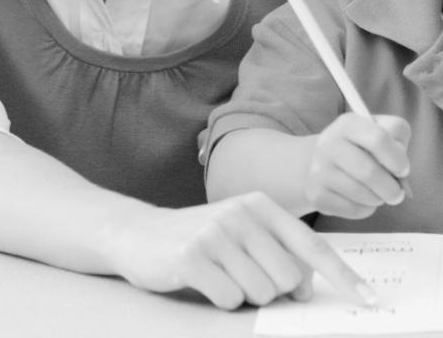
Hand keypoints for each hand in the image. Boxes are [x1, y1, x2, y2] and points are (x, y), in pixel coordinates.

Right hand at [100, 192, 373, 309]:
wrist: (137, 233)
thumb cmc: (197, 237)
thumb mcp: (239, 232)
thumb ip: (276, 251)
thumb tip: (306, 288)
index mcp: (258, 205)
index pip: (310, 244)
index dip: (342, 275)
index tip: (367, 299)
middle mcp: (239, 214)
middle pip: (287, 278)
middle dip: (271, 290)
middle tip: (242, 277)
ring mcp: (214, 233)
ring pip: (260, 292)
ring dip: (242, 294)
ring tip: (218, 274)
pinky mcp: (191, 256)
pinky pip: (229, 298)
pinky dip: (219, 298)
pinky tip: (201, 279)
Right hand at [306, 113, 410, 218]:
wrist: (322, 162)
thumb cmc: (363, 147)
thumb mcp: (382, 130)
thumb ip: (397, 139)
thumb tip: (399, 171)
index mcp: (348, 124)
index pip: (378, 139)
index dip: (397, 159)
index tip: (403, 170)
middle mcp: (327, 143)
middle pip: (369, 172)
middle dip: (391, 188)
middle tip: (397, 194)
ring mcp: (317, 170)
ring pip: (361, 194)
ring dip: (378, 198)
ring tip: (377, 194)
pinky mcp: (315, 194)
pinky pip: (352, 209)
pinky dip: (364, 209)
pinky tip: (361, 200)